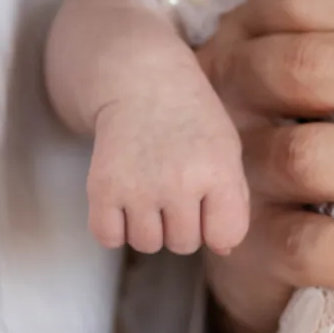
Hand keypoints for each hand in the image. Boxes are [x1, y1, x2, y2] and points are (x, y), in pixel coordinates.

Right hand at [87, 79, 249, 257]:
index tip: (209, 204)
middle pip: (184, 243)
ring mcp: (138, 187)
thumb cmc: (191, 119)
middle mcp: (178, 181)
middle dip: (181, 223)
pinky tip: (124, 199)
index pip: (226, 235)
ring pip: (147, 244)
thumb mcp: (226, 150)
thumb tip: (223, 250)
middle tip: (174, 186)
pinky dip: (115, 226)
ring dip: (149, 225)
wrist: (141, 82)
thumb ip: (232, 200)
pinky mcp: (101, 189)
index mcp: (217, 170)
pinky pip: (109, 237)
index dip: (217, 226)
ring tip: (150, 188)